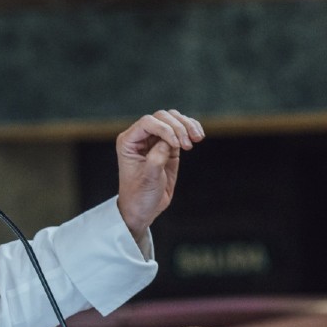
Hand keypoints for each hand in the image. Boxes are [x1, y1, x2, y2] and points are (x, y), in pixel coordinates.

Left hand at [116, 109, 203, 241]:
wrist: (143, 208)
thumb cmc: (139, 195)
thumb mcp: (148, 178)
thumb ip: (157, 158)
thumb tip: (169, 142)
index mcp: (128, 142)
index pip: (148, 122)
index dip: (165, 129)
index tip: (176, 145)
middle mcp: (140, 137)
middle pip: (162, 117)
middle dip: (178, 127)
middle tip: (188, 146)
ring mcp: (155, 140)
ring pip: (173, 119)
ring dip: (187, 125)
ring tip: (197, 139)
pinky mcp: (168, 146)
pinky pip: (181, 130)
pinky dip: (191, 129)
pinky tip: (198, 136)